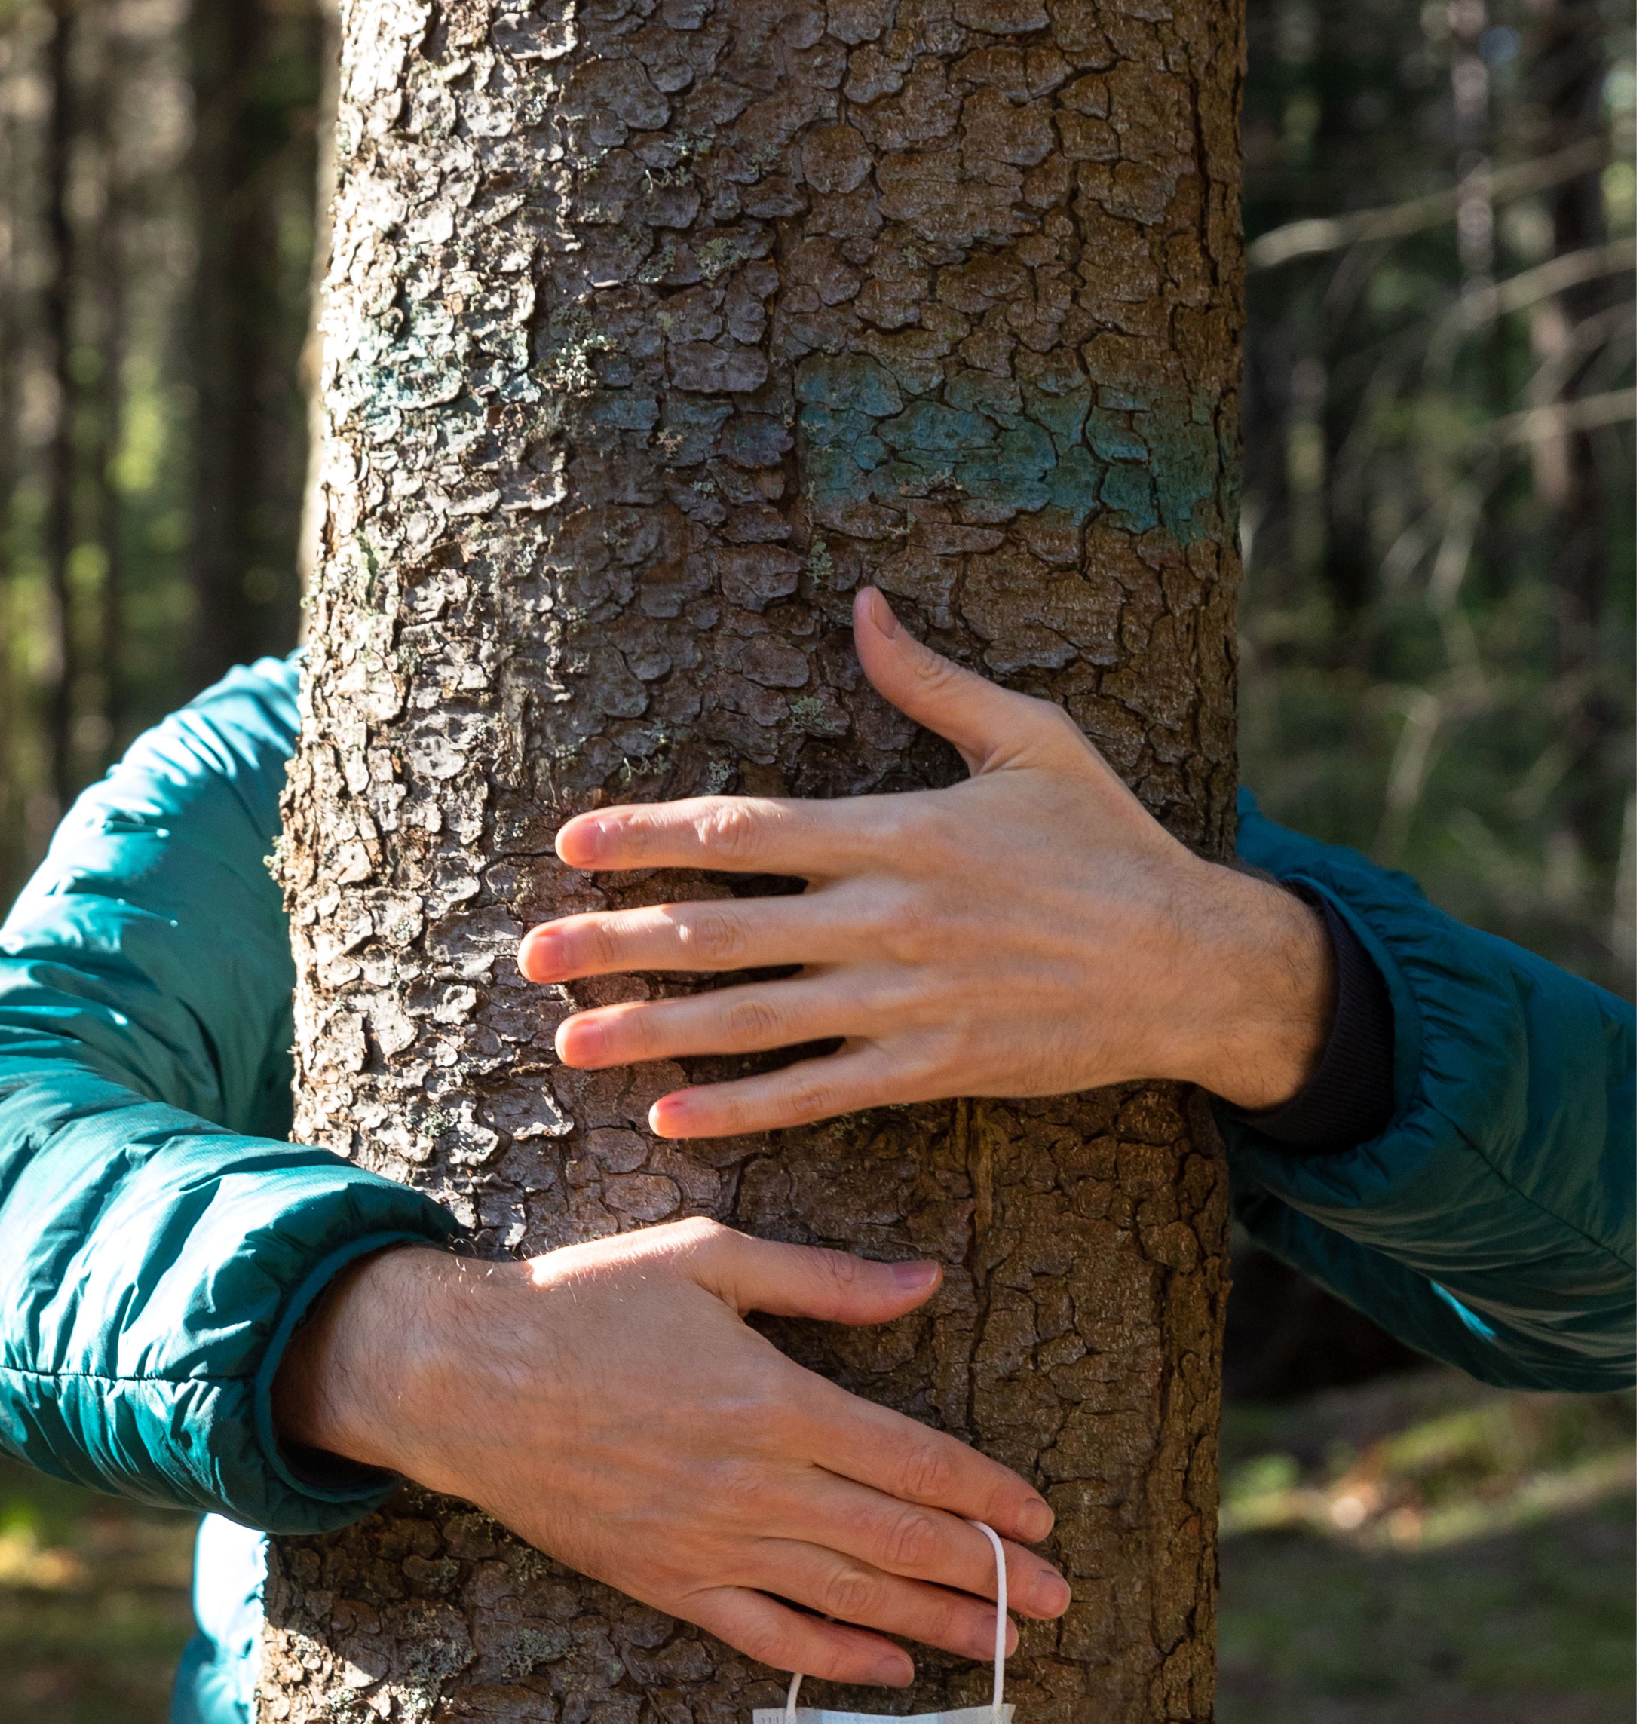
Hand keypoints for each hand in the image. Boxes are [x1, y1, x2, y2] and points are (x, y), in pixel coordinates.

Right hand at [271, 1222, 1067, 1688]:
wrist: (461, 1378)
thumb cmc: (583, 1301)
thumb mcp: (708, 1257)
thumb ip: (823, 1280)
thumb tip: (926, 1282)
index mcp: (775, 1400)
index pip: (913, 1459)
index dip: (986, 1494)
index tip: (1041, 1517)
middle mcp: (755, 1485)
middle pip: (899, 1540)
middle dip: (990, 1572)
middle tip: (1061, 1599)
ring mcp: (710, 1544)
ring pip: (848, 1595)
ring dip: (935, 1621)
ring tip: (1006, 1641)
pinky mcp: (666, 1581)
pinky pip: (768, 1633)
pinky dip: (836, 1655)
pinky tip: (891, 1668)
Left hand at [517, 588, 1334, 1137]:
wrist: (1193, 964)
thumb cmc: (1111, 843)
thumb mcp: (1033, 738)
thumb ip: (932, 682)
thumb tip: (863, 605)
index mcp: (899, 829)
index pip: (745, 829)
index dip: (649, 837)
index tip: (572, 844)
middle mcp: (887, 916)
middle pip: (724, 928)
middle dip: (617, 940)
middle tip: (530, 956)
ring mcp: (906, 998)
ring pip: (753, 1017)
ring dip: (654, 1031)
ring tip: (570, 1042)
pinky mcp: (932, 1065)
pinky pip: (819, 1090)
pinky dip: (743, 1108)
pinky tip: (672, 1118)